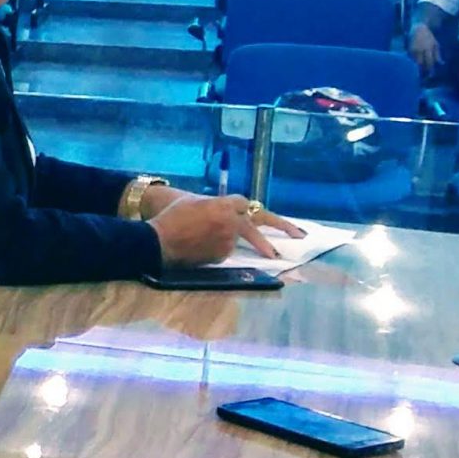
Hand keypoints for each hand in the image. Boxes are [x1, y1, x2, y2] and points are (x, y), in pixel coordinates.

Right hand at [150, 193, 300, 263]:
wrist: (158, 241)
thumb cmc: (170, 218)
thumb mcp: (191, 203)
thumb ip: (211, 206)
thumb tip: (221, 214)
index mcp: (224, 203)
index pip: (243, 203)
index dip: (244, 208)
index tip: (257, 213)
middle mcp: (232, 221)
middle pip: (262, 221)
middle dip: (283, 227)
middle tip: (300, 235)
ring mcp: (229, 239)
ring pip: (237, 238)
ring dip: (232, 240)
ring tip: (246, 249)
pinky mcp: (223, 254)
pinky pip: (225, 251)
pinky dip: (217, 249)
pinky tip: (199, 248)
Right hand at [410, 23, 444, 74]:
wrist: (418, 29)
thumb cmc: (429, 37)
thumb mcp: (436, 44)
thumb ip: (437, 54)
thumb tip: (441, 63)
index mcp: (428, 48)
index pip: (429, 61)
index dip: (430, 69)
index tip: (431, 75)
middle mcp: (419, 50)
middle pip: (420, 63)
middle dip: (422, 71)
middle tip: (423, 78)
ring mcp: (412, 50)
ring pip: (413, 62)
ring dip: (416, 68)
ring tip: (417, 74)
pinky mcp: (407, 50)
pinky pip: (410, 59)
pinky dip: (412, 64)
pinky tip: (412, 67)